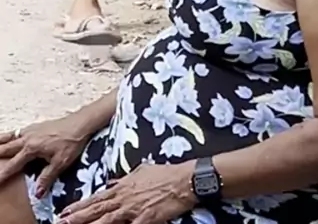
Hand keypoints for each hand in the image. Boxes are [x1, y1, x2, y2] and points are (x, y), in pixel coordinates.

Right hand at [0, 115, 90, 198]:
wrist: (81, 123)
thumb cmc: (71, 142)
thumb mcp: (60, 163)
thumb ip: (47, 178)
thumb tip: (37, 193)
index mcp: (31, 148)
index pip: (13, 165)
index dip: (3, 174)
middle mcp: (28, 138)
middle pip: (7, 147)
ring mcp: (32, 130)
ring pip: (11, 137)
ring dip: (2, 142)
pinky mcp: (38, 126)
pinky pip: (19, 132)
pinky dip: (11, 136)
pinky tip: (13, 137)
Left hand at [60, 162, 194, 223]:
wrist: (183, 180)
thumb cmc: (164, 174)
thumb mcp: (141, 172)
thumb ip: (124, 180)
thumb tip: (112, 184)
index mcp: (122, 187)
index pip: (96, 198)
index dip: (79, 206)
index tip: (64, 212)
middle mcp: (124, 199)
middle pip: (96, 210)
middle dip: (77, 218)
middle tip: (60, 222)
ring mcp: (133, 210)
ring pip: (107, 221)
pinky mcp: (145, 219)